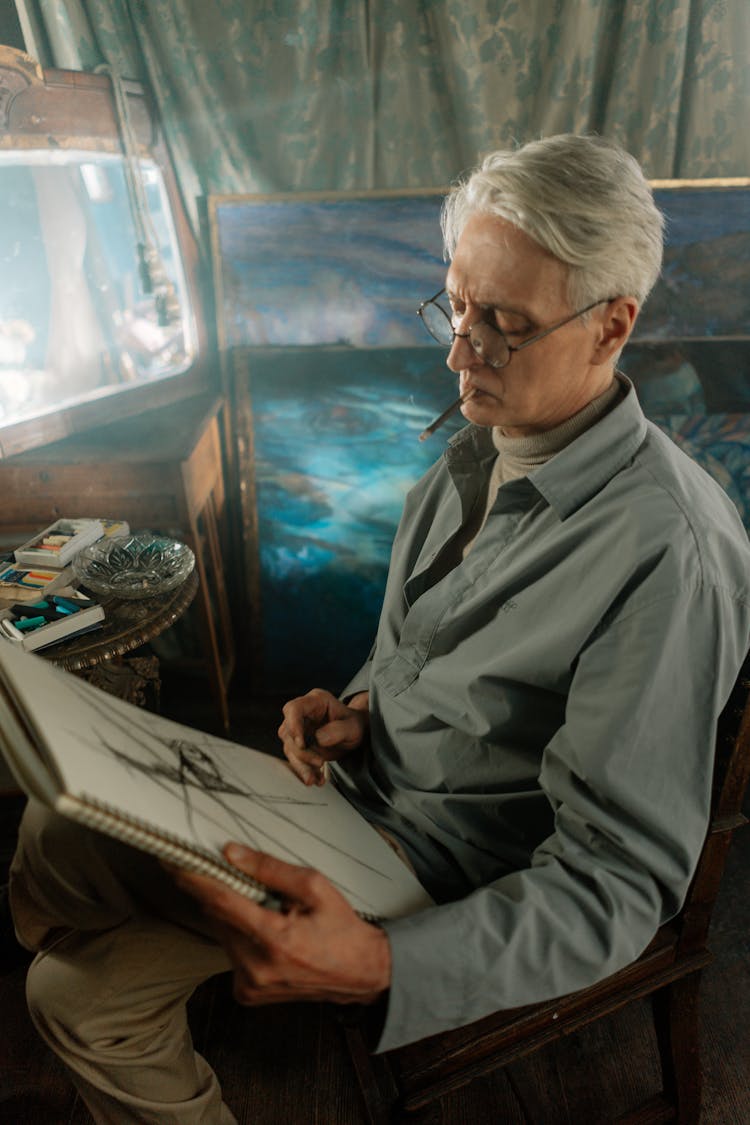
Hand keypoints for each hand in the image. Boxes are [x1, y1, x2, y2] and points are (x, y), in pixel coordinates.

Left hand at [171, 843, 390, 1005]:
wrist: (360, 974)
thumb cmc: (341, 927)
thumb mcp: (315, 886)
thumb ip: (271, 869)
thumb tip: (230, 853)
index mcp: (274, 938)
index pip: (220, 901)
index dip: (194, 877)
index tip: (172, 860)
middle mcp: (256, 966)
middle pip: (217, 916)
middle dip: (218, 890)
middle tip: (228, 871)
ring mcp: (249, 984)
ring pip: (221, 934)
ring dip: (232, 914)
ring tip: (266, 909)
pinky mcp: (246, 994)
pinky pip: (230, 952)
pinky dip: (239, 935)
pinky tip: (265, 931)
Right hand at [278, 688, 368, 785]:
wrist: (354, 735)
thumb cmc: (354, 725)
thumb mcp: (353, 727)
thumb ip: (338, 730)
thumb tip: (318, 739)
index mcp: (315, 701)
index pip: (294, 709)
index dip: (293, 725)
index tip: (301, 743)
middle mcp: (303, 714)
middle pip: (288, 731)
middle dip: (301, 751)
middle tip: (319, 762)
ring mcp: (299, 729)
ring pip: (289, 748)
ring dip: (301, 765)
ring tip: (315, 779)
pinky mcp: (299, 745)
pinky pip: (296, 759)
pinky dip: (305, 771)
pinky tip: (317, 779)